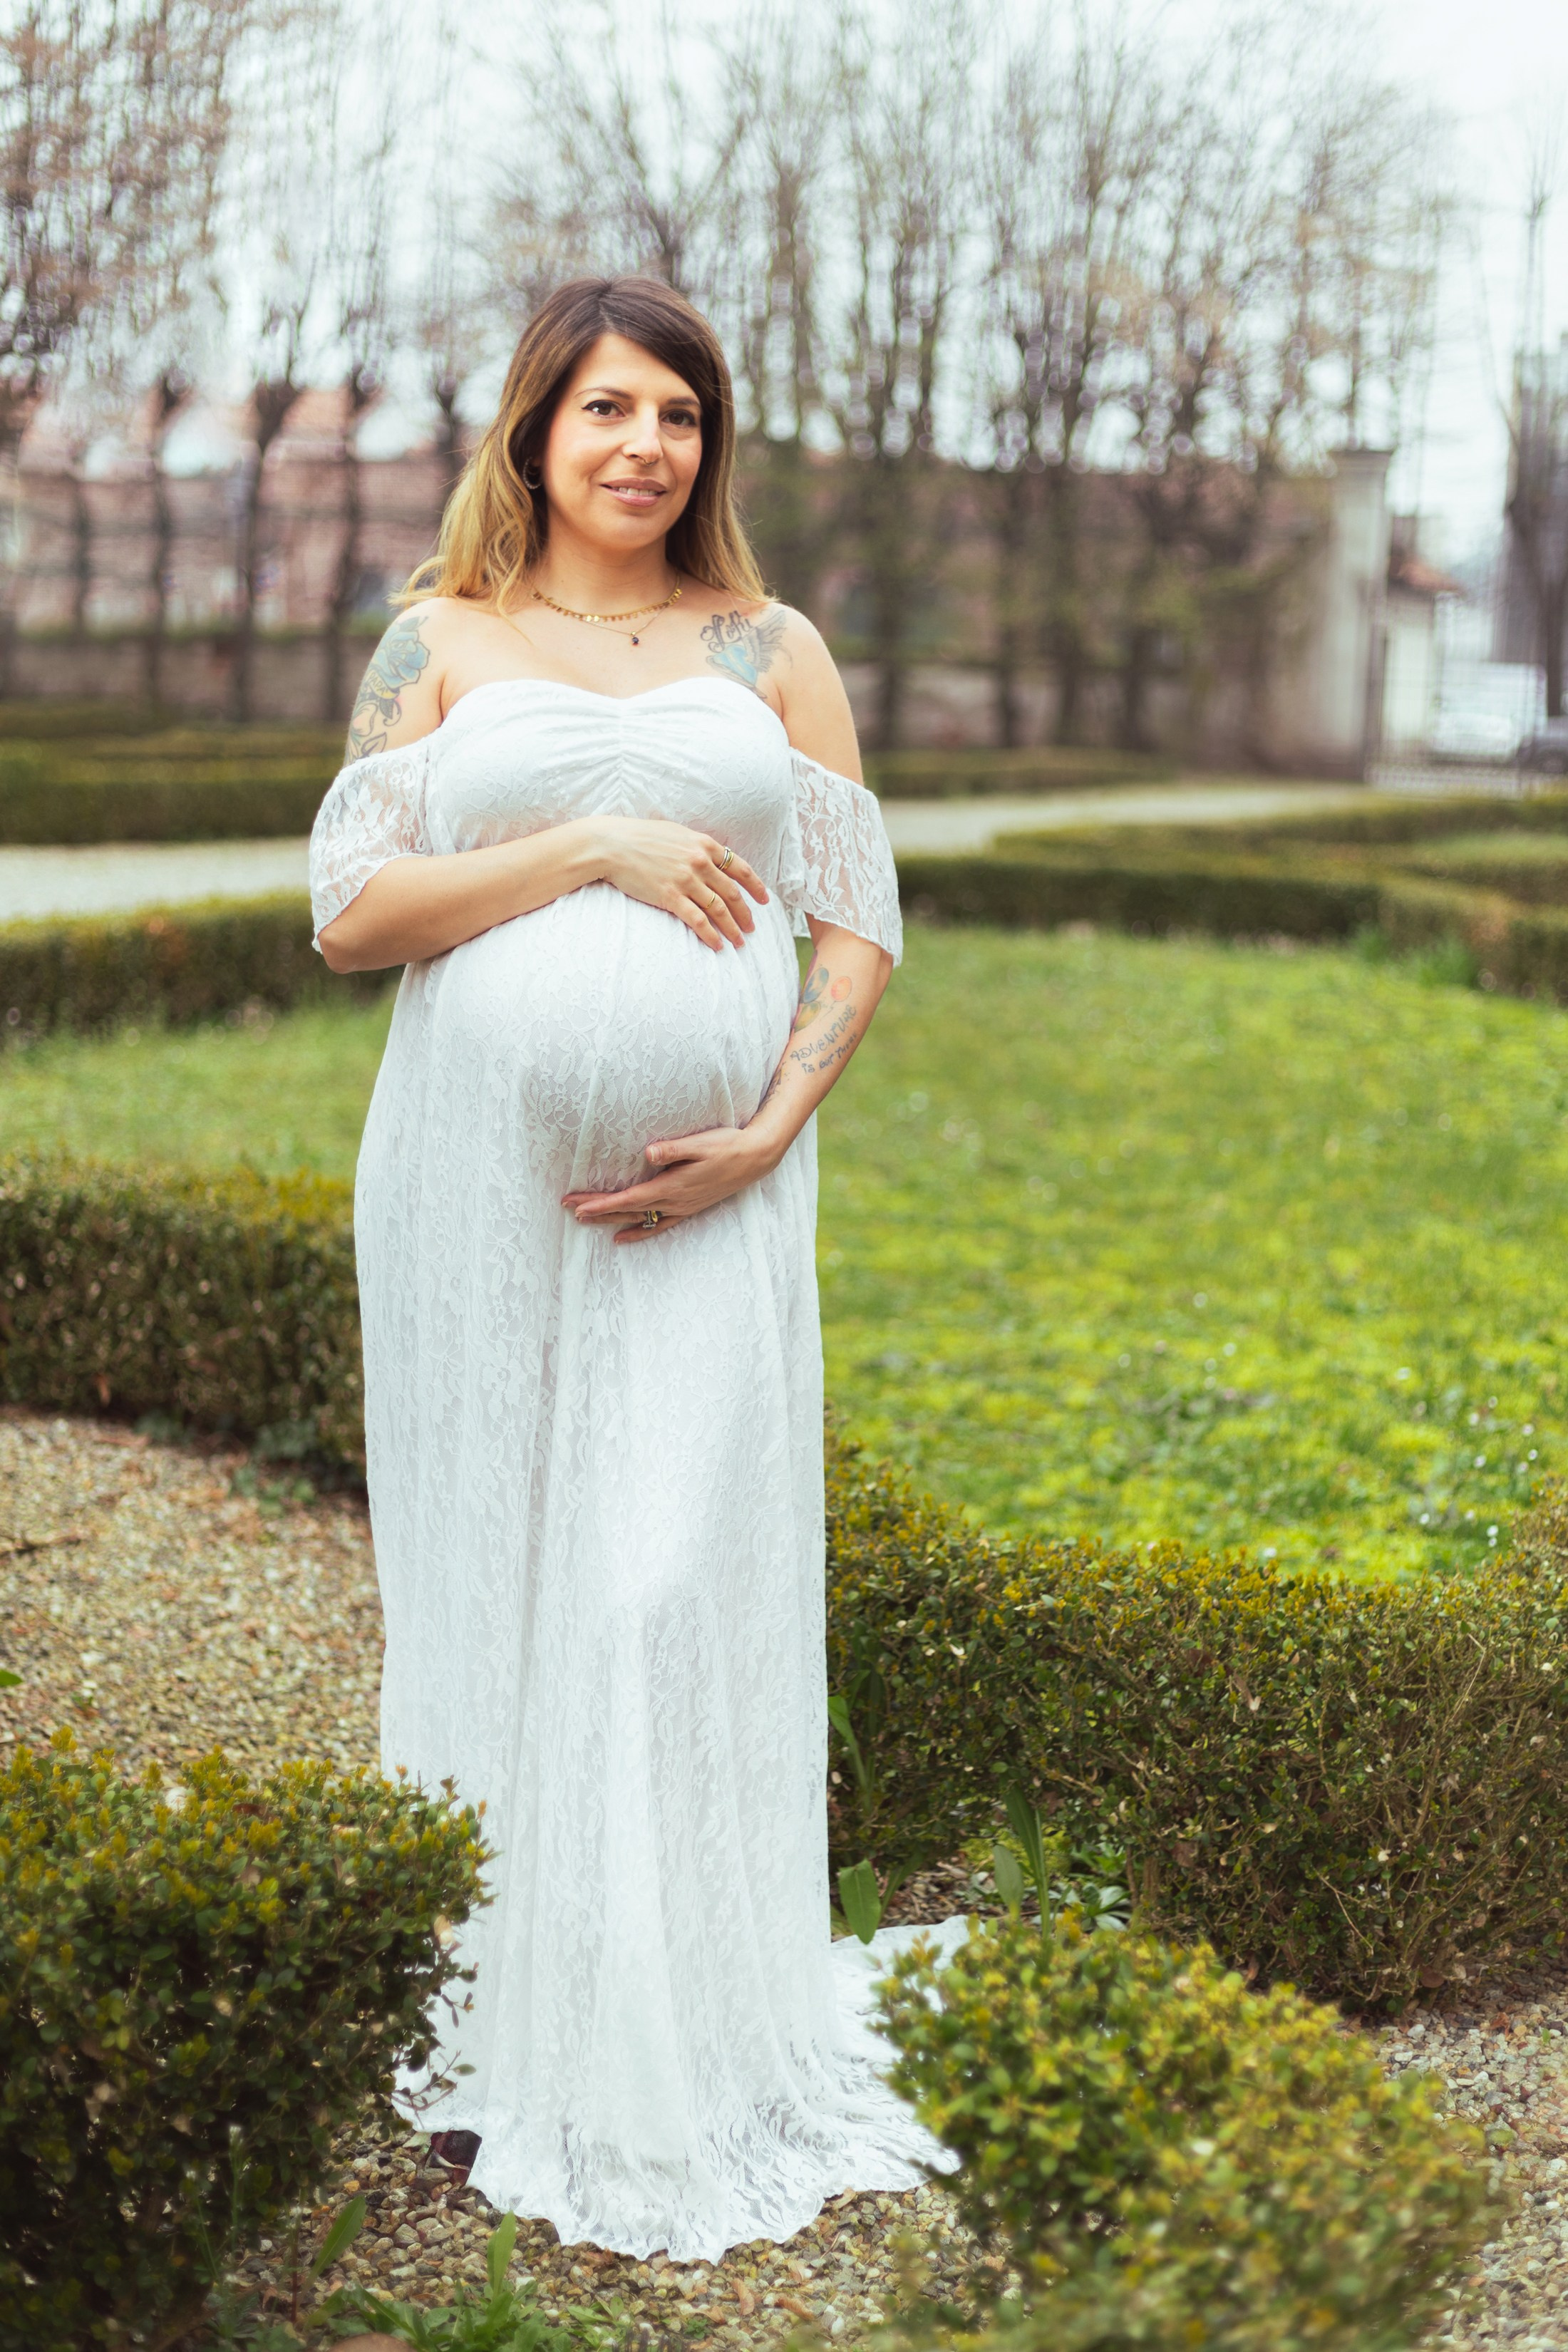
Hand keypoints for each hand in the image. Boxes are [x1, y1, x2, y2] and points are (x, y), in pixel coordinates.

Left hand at [563, 1126, 776, 1242]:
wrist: (754, 1159)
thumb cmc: (726, 1146)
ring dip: (610, 1220)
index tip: (577, 1206)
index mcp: (672, 1186)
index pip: (629, 1199)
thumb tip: (648, 1152)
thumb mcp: (700, 1143)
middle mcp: (674, 1202)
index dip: (601, 1204)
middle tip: (567, 1207)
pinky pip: (658, 1225)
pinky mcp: (688, 1208)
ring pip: (638, 1218)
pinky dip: (638, 1232)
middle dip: (596, 1210)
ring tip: (584, 1219)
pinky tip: (621, 1238)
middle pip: (627, 1210)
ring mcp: (681, 1207)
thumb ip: (673, 1149)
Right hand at [589, 818, 766, 949]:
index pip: (740, 868)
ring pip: (719, 909)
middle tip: (752, 928)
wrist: (612, 845)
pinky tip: (717, 946)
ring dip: (732, 928)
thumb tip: (712, 856)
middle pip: (732, 893)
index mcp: (704, 845)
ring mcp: (686, 880)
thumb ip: (697, 846)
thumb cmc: (642, 837)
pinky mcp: (670, 896)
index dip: (755, 886)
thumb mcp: (677, 833)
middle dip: (745, 913)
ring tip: (739, 941)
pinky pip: (697, 920)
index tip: (764, 900)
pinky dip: (710, 935)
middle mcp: (699, 862)